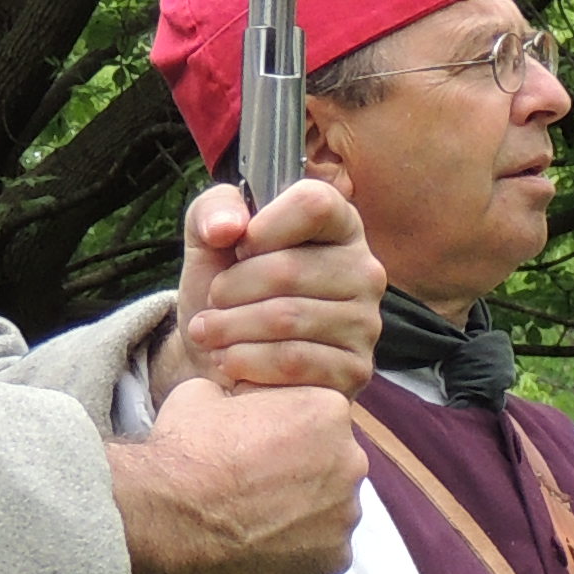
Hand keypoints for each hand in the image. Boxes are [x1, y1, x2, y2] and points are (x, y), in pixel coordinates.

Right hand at [108, 377, 365, 573]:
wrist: (167, 519)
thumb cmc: (185, 453)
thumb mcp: (204, 393)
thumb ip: (240, 394)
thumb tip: (236, 400)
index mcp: (327, 412)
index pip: (320, 421)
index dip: (287, 435)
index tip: (258, 450)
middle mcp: (350, 463)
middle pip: (333, 468)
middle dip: (301, 476)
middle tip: (256, 488)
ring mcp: (345, 516)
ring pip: (330, 513)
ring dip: (301, 516)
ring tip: (256, 522)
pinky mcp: (333, 561)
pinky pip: (323, 554)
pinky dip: (297, 553)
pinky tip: (262, 549)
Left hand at [150, 176, 383, 401]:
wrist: (223, 360)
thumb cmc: (228, 292)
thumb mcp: (210, 239)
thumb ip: (213, 210)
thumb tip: (227, 227)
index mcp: (339, 225)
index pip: (315, 204)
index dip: (264, 226)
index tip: (238, 248)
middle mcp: (364, 270)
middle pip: (290, 269)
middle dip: (230, 288)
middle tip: (211, 302)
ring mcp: (364, 323)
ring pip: (287, 318)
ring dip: (231, 327)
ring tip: (209, 332)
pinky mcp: (354, 369)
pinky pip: (293, 361)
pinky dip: (246, 361)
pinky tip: (230, 359)